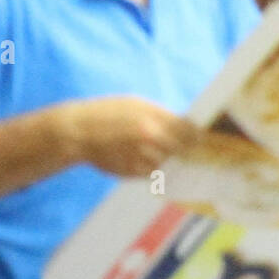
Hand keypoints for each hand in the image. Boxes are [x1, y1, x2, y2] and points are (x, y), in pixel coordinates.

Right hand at [65, 95, 198, 176]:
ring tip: (155, 148)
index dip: (196, 134)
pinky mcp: (132, 173)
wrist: (78, 133)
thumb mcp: (136, 104)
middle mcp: (150, 142)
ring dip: (167, 157)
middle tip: (188, 145)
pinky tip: (142, 156)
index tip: (200, 136)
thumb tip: (186, 125)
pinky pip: (152, 172)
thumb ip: (161, 116)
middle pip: (182, 149)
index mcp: (153, 120)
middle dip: (186, 147)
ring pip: (167, 161)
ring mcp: (141, 159)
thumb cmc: (109, 112)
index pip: (188, 131)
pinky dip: (153, 166)